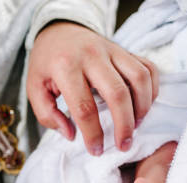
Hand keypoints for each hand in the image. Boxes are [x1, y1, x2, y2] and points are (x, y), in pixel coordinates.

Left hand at [27, 22, 158, 155]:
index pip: (84, 108)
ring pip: (139, 79)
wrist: (59, 29)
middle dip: (124, 125)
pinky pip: (148, 69)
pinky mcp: (126, 50)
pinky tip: (143, 106)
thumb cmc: (48, 63)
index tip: (96, 150)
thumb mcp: (34, 87)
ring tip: (135, 126)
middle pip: (117, 94)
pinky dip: (152, 90)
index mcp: (65, 66)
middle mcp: (92, 55)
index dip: (92, 134)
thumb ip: (46, 114)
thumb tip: (71, 134)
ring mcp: (113, 50)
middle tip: (123, 145)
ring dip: (142, 108)